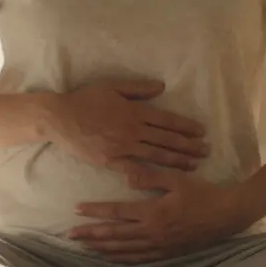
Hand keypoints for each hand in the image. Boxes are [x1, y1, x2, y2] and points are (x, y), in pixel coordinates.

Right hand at [45, 80, 208, 170]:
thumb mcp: (112, 86)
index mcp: (135, 111)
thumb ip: (138, 88)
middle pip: (167, 139)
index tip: (201, 132)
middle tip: (206, 151)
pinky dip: (149, 175)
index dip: (186, 127)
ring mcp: (122, 146)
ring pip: (156, 155)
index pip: (167, 120)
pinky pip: (133, 169)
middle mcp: (133, 129)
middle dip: (189, 146)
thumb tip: (161, 87)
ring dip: (177, 160)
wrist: (59, 118)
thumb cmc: (84, 99)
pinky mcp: (110, 160)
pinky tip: (162, 179)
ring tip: (193, 165)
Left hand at [70, 161, 252, 262]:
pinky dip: (122, 258)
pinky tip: (111, 258)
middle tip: (70, 236)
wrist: (229, 214)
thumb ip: (151, 177)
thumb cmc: (203, 193)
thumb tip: (126, 177)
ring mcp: (159, 246)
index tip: (76, 210)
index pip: (117, 212)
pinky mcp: (167, 254)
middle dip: (90, 235)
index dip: (95, 211)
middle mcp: (152, 232)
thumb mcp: (177, 179)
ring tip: (84, 247)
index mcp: (152, 212)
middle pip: (114, 235)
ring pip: (124, 250)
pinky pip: (139, 259)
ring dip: (102, 248)